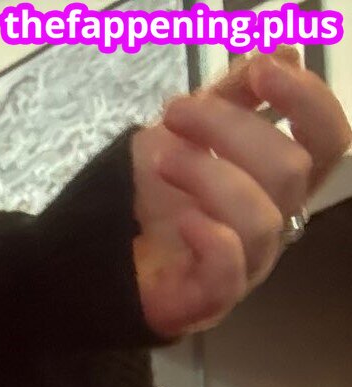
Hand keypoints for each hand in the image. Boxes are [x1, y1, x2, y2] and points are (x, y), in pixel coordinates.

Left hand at [132, 48, 349, 338]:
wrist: (94, 257)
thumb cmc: (153, 197)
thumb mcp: (188, 132)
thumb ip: (233, 95)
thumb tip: (281, 52)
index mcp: (281, 182)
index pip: (327, 139)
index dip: (306, 101)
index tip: (261, 71)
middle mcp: (275, 223)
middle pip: (290, 170)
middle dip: (231, 130)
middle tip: (175, 112)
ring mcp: (245, 265)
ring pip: (261, 218)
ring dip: (209, 176)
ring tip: (161, 160)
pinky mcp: (207, 298)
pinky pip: (230, 273)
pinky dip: (210, 239)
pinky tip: (181, 220)